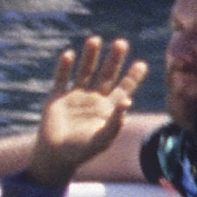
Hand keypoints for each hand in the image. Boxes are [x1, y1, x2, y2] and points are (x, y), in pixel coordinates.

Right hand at [27, 37, 149, 187]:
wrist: (55, 156)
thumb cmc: (82, 151)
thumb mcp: (102, 139)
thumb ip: (115, 122)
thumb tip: (128, 102)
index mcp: (107, 108)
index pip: (123, 89)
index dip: (132, 77)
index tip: (141, 65)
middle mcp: (94, 98)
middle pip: (106, 74)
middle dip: (114, 60)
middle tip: (121, 43)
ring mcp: (75, 95)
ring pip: (85, 71)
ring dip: (90, 56)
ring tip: (95, 40)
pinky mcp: (57, 97)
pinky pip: (61, 78)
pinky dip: (64, 67)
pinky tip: (69, 55)